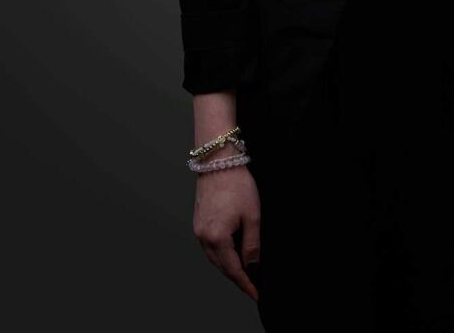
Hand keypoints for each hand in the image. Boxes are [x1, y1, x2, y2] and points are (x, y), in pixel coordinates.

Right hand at [193, 155, 260, 301]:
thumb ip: (252, 245)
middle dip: (237, 277)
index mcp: (216, 237)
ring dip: (229, 266)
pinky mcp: (198, 222)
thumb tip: (253, 267)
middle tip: (253, 284)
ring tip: (245, 271)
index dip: (245, 284)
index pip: (233, 270)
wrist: (219, 161)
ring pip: (214, 258)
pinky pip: (210, 246)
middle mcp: (203, 237)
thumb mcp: (252, 216)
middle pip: (221, 267)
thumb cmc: (237, 184)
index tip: (256, 293)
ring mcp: (198, 230)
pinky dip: (222, 253)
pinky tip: (232, 252)